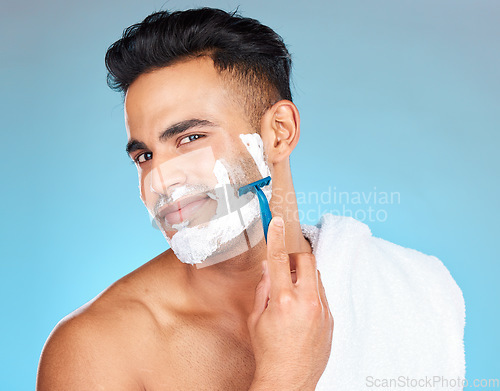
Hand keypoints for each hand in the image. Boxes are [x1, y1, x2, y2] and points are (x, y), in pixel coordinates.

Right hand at [247, 216, 332, 390]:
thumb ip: (263, 288)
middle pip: (306, 260)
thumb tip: (268, 268)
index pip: (278, 259)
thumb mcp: (257, 318)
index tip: (276, 221)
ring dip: (303, 276)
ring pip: (316, 276)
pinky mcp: (331, 318)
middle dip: (294, 258)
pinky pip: (322, 294)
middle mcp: (306, 301)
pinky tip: (301, 310)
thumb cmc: (268, 351)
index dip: (275, 237)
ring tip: (291, 295)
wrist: (289, 379)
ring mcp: (322, 309)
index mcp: (283, 299)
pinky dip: (311, 292)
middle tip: (284, 269)